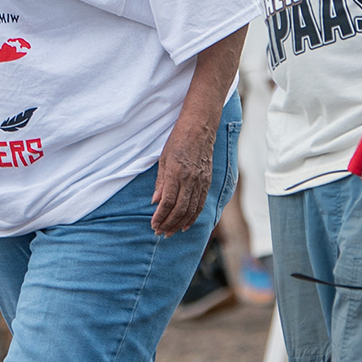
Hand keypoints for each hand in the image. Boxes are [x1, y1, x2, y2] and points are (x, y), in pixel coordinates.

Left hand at [152, 115, 215, 236]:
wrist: (199, 129)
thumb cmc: (178, 141)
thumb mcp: (163, 159)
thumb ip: (160, 182)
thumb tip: (155, 202)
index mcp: (176, 173)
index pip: (167, 202)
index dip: (160, 216)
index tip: (153, 224)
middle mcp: (190, 179)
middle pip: (179, 209)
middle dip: (168, 224)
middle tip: (159, 233)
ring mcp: (201, 181)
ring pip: (191, 210)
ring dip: (179, 223)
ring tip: (170, 232)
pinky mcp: (207, 181)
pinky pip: (201, 204)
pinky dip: (193, 216)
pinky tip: (186, 224)